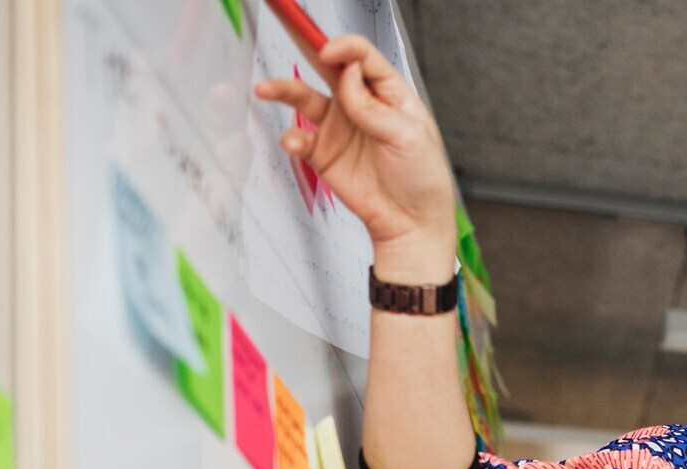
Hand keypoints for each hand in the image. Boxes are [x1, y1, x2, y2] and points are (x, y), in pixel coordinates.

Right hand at [255, 35, 456, 281]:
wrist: (411, 223)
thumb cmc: (421, 177)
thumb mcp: (408, 137)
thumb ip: (374, 106)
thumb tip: (348, 73)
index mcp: (389, 93)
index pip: (363, 58)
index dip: (345, 49)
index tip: (329, 51)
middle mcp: (360, 103)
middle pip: (328, 67)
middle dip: (306, 45)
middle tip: (284, 26)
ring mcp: (339, 127)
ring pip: (305, 98)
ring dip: (284, 90)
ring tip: (265, 88)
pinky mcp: (323, 154)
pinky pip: (300, 138)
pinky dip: (292, 137)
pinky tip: (294, 141)